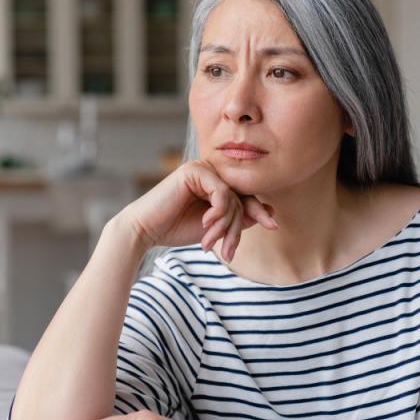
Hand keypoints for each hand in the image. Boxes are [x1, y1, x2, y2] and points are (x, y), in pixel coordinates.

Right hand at [117, 160, 276, 260]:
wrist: (145, 230)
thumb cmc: (175, 229)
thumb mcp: (214, 227)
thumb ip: (238, 218)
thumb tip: (269, 212)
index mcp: (215, 184)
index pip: (244, 196)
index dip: (258, 212)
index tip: (273, 226)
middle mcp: (210, 173)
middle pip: (240, 199)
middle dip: (235, 228)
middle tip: (226, 250)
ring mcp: (202, 169)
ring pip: (232, 198)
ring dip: (225, 225)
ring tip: (210, 242)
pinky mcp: (194, 171)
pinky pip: (221, 192)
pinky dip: (218, 212)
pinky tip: (204, 224)